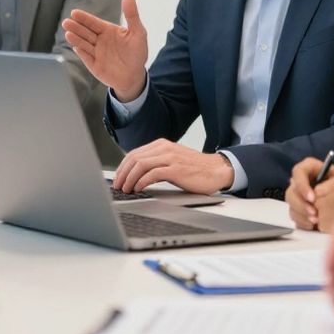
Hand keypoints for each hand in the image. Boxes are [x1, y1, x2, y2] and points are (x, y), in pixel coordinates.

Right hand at [62, 0, 148, 99]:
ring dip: (76, 38)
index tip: (74, 13)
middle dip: (76, 27)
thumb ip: (132, 14)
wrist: (135, 76)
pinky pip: (86, 57)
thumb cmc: (137, 53)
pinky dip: (81, 52)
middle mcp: (99, 40)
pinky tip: (76, 46)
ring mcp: (95, 53)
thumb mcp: (138, 32)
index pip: (93, 22)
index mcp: (107, 30)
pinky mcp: (93, 65)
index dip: (84, 18)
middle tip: (66, 22)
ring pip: (83, 43)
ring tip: (68, 33)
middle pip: (85, 32)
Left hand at [113, 139, 233, 193]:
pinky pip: (153, 174)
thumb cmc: (194, 168)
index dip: (122, 166)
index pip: (134, 153)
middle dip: (122, 173)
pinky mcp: (176, 169)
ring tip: (126, 189)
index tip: (117, 178)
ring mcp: (170, 158)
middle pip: (134, 158)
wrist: (216, 170)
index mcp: (162, 144)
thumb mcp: (172, 160)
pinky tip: (139, 188)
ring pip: (141, 165)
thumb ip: (156, 162)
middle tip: (118, 186)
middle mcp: (165, 148)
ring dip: (130, 178)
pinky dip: (142, 182)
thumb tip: (136, 173)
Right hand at [284, 157, 333, 229]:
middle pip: (291, 192)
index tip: (312, 198)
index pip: (298, 172)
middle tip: (314, 214)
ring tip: (317, 221)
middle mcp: (303, 182)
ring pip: (291, 206)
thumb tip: (317, 192)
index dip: (302, 185)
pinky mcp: (301, 210)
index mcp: (311, 168)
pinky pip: (295, 217)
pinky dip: (303, 222)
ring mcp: (300, 196)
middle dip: (301, 205)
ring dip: (302, 215)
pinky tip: (314, 225)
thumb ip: (332, 183)